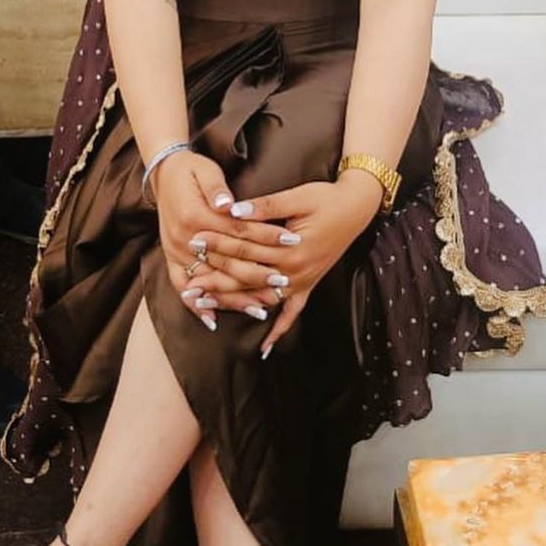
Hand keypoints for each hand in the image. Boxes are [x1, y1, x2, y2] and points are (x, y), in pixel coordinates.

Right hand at [151, 150, 281, 330]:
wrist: (162, 172)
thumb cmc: (190, 170)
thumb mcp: (206, 171)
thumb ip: (216, 188)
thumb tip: (228, 204)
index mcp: (195, 216)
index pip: (238, 232)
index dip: (266, 237)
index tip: (292, 242)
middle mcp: (184, 239)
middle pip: (226, 263)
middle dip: (257, 274)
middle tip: (284, 281)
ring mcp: (175, 251)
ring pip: (208, 281)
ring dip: (233, 297)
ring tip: (260, 310)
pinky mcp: (171, 257)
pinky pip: (182, 286)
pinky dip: (197, 305)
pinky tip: (214, 319)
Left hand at [185, 169, 382, 356]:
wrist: (357, 208)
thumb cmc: (326, 198)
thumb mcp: (297, 196)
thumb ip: (265, 206)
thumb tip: (232, 210)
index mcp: (288, 248)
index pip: (244, 247)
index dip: (217, 244)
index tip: (193, 242)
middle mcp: (294, 270)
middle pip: (247, 276)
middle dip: (215, 278)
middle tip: (188, 284)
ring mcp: (302, 281)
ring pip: (261, 297)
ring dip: (233, 303)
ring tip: (204, 306)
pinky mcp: (309, 285)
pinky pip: (292, 313)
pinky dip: (279, 330)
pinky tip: (264, 349)